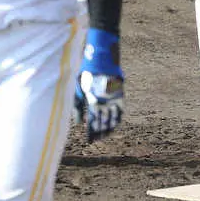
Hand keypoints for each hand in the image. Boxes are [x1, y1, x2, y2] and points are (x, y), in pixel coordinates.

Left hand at [76, 28, 123, 142]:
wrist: (102, 60)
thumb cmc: (86, 74)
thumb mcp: (79, 90)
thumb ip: (78, 107)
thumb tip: (78, 123)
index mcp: (93, 101)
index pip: (93, 122)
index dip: (92, 132)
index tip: (90, 140)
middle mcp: (104, 102)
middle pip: (103, 122)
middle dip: (100, 132)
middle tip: (97, 139)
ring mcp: (113, 99)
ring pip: (113, 119)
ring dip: (109, 128)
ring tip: (106, 135)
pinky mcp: (120, 95)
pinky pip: (121, 111)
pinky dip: (118, 119)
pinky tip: (115, 125)